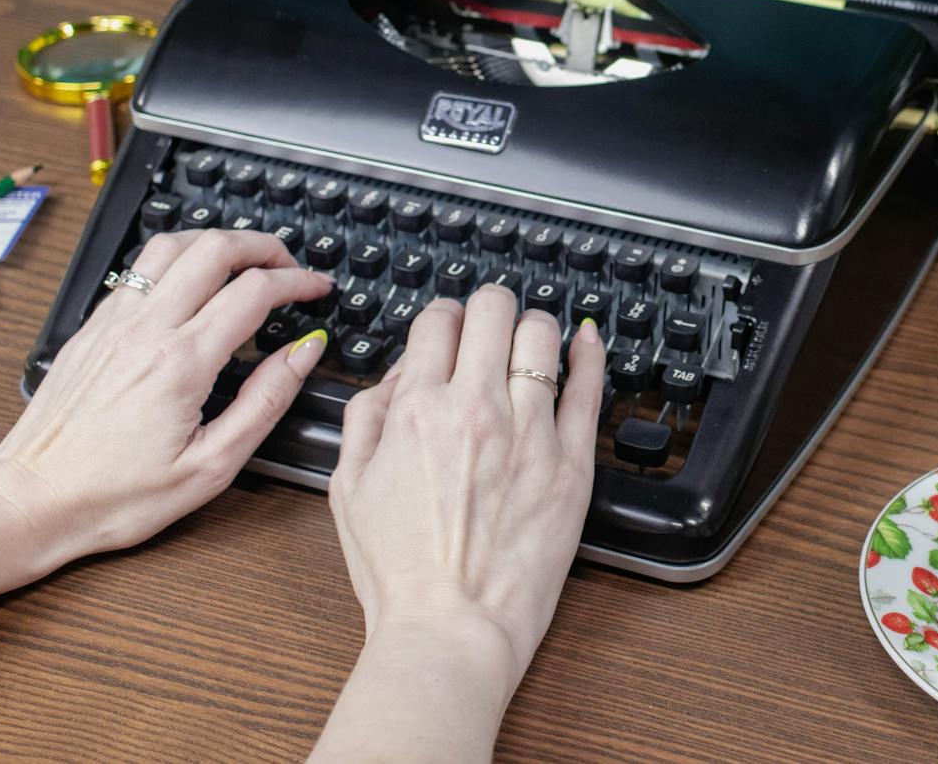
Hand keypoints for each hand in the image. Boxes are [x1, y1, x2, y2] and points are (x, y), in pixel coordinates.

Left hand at [0, 229, 334, 567]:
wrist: (31, 502)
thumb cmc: (116, 496)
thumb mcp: (212, 465)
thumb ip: (265, 400)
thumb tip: (303, 352)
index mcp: (182, 362)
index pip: (255, 290)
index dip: (298, 281)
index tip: (318, 289)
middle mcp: (145, 330)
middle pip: (214, 247)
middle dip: (264, 246)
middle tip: (289, 267)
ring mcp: (113, 323)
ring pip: (171, 245)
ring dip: (216, 242)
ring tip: (243, 262)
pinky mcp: (91, 329)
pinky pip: (138, 270)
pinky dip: (176, 261)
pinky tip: (190, 286)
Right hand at [328, 287, 602, 699]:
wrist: (451, 627)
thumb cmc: (400, 571)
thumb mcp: (348, 486)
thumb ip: (367, 416)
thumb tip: (399, 374)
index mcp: (417, 410)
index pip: (438, 321)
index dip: (441, 320)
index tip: (447, 333)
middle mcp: (477, 409)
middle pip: (492, 310)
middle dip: (486, 310)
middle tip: (487, 329)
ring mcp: (531, 431)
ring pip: (542, 335)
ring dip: (531, 329)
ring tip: (527, 343)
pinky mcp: (572, 462)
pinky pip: (589, 385)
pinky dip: (588, 352)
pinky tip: (584, 340)